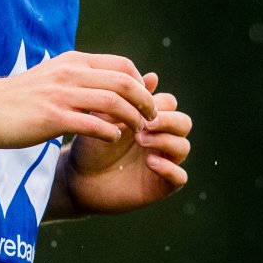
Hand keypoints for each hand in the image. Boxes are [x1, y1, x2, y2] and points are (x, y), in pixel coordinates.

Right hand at [0, 50, 157, 149]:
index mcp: (74, 62)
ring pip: (113, 101)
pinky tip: (112, 139)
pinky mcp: (51, 117)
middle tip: (152, 119)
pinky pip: (92, 123)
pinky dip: (109, 132)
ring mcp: (61, 95)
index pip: (122, 65)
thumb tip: (107, 84)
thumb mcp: (53, 76)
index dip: (140, 84)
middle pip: (124, 81)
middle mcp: (71, 73)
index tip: (144, 102)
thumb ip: (80, 77)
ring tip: (138, 131)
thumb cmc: (20, 97)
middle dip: (145, 102)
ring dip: (132, 118)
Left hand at [55, 72, 191, 215]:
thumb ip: (126, 99)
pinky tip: (150, 162)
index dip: (155, 102)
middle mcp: (162, 139)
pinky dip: (170, 169)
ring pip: (184, 146)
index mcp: (150, 120)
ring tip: (141, 140)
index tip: (134, 105)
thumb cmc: (92, 145)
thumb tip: (154, 77)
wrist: (78, 179)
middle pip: (183, 122)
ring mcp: (164, 162)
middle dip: (167, 120)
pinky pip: (180, 177)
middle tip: (144, 123)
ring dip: (166, 140)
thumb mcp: (106, 119)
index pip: (169, 103)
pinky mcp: (162, 185)